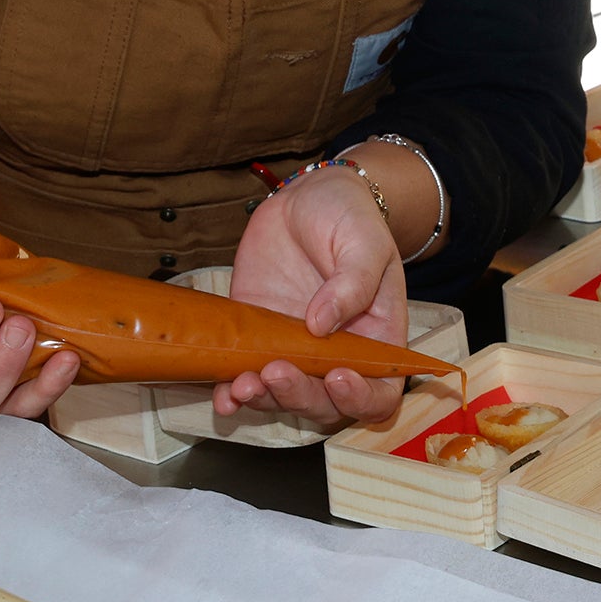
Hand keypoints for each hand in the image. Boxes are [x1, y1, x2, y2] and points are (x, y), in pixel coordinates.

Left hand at [220, 165, 406, 424]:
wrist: (308, 198)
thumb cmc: (350, 218)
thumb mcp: (366, 242)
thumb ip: (353, 282)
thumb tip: (323, 324)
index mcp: (375, 340)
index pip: (377, 393)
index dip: (359, 398)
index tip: (337, 377)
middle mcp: (335, 354)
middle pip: (323, 403)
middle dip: (299, 396)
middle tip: (277, 371)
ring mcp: (293, 350)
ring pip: (281, 397)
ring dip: (263, 399)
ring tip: (244, 383)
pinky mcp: (256, 339)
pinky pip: (244, 376)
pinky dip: (231, 394)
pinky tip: (223, 395)